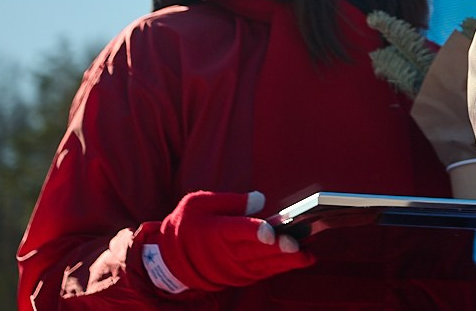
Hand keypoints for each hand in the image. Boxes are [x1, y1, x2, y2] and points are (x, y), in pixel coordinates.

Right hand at [140, 190, 312, 294]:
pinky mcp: (238, 277)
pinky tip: (297, 261)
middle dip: (277, 249)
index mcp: (215, 231)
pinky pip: (261, 273)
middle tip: (297, 244)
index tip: (270, 231)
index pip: (237, 231)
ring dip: (284, 262)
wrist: (169, 260)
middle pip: (255, 251)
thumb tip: (259, 199)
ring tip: (306, 256)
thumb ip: (231, 200)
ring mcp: (232, 268)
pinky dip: (278, 268)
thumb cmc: (187, 225)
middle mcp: (224, 253)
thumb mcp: (199, 203)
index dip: (255, 231)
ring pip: (262, 265)